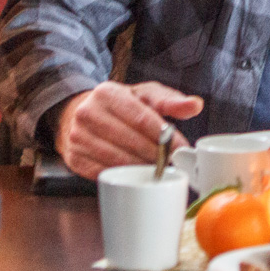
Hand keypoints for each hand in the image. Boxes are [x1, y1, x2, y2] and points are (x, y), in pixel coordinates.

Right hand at [54, 80, 203, 178]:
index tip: (181, 148)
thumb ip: (169, 100)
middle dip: (157, 155)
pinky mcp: (74, 159)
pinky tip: (138, 176)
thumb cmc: (117, 106)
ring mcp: (78, 138)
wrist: (75, 114)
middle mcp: (88, 113)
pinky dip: (125, 177)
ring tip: (159, 170)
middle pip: (131, 141)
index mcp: (107, 93)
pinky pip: (105, 173)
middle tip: (174, 163)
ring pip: (118, 160)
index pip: (142, 118)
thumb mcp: (142, 95)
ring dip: (143, 169)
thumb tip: (195, 105)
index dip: (164, 136)